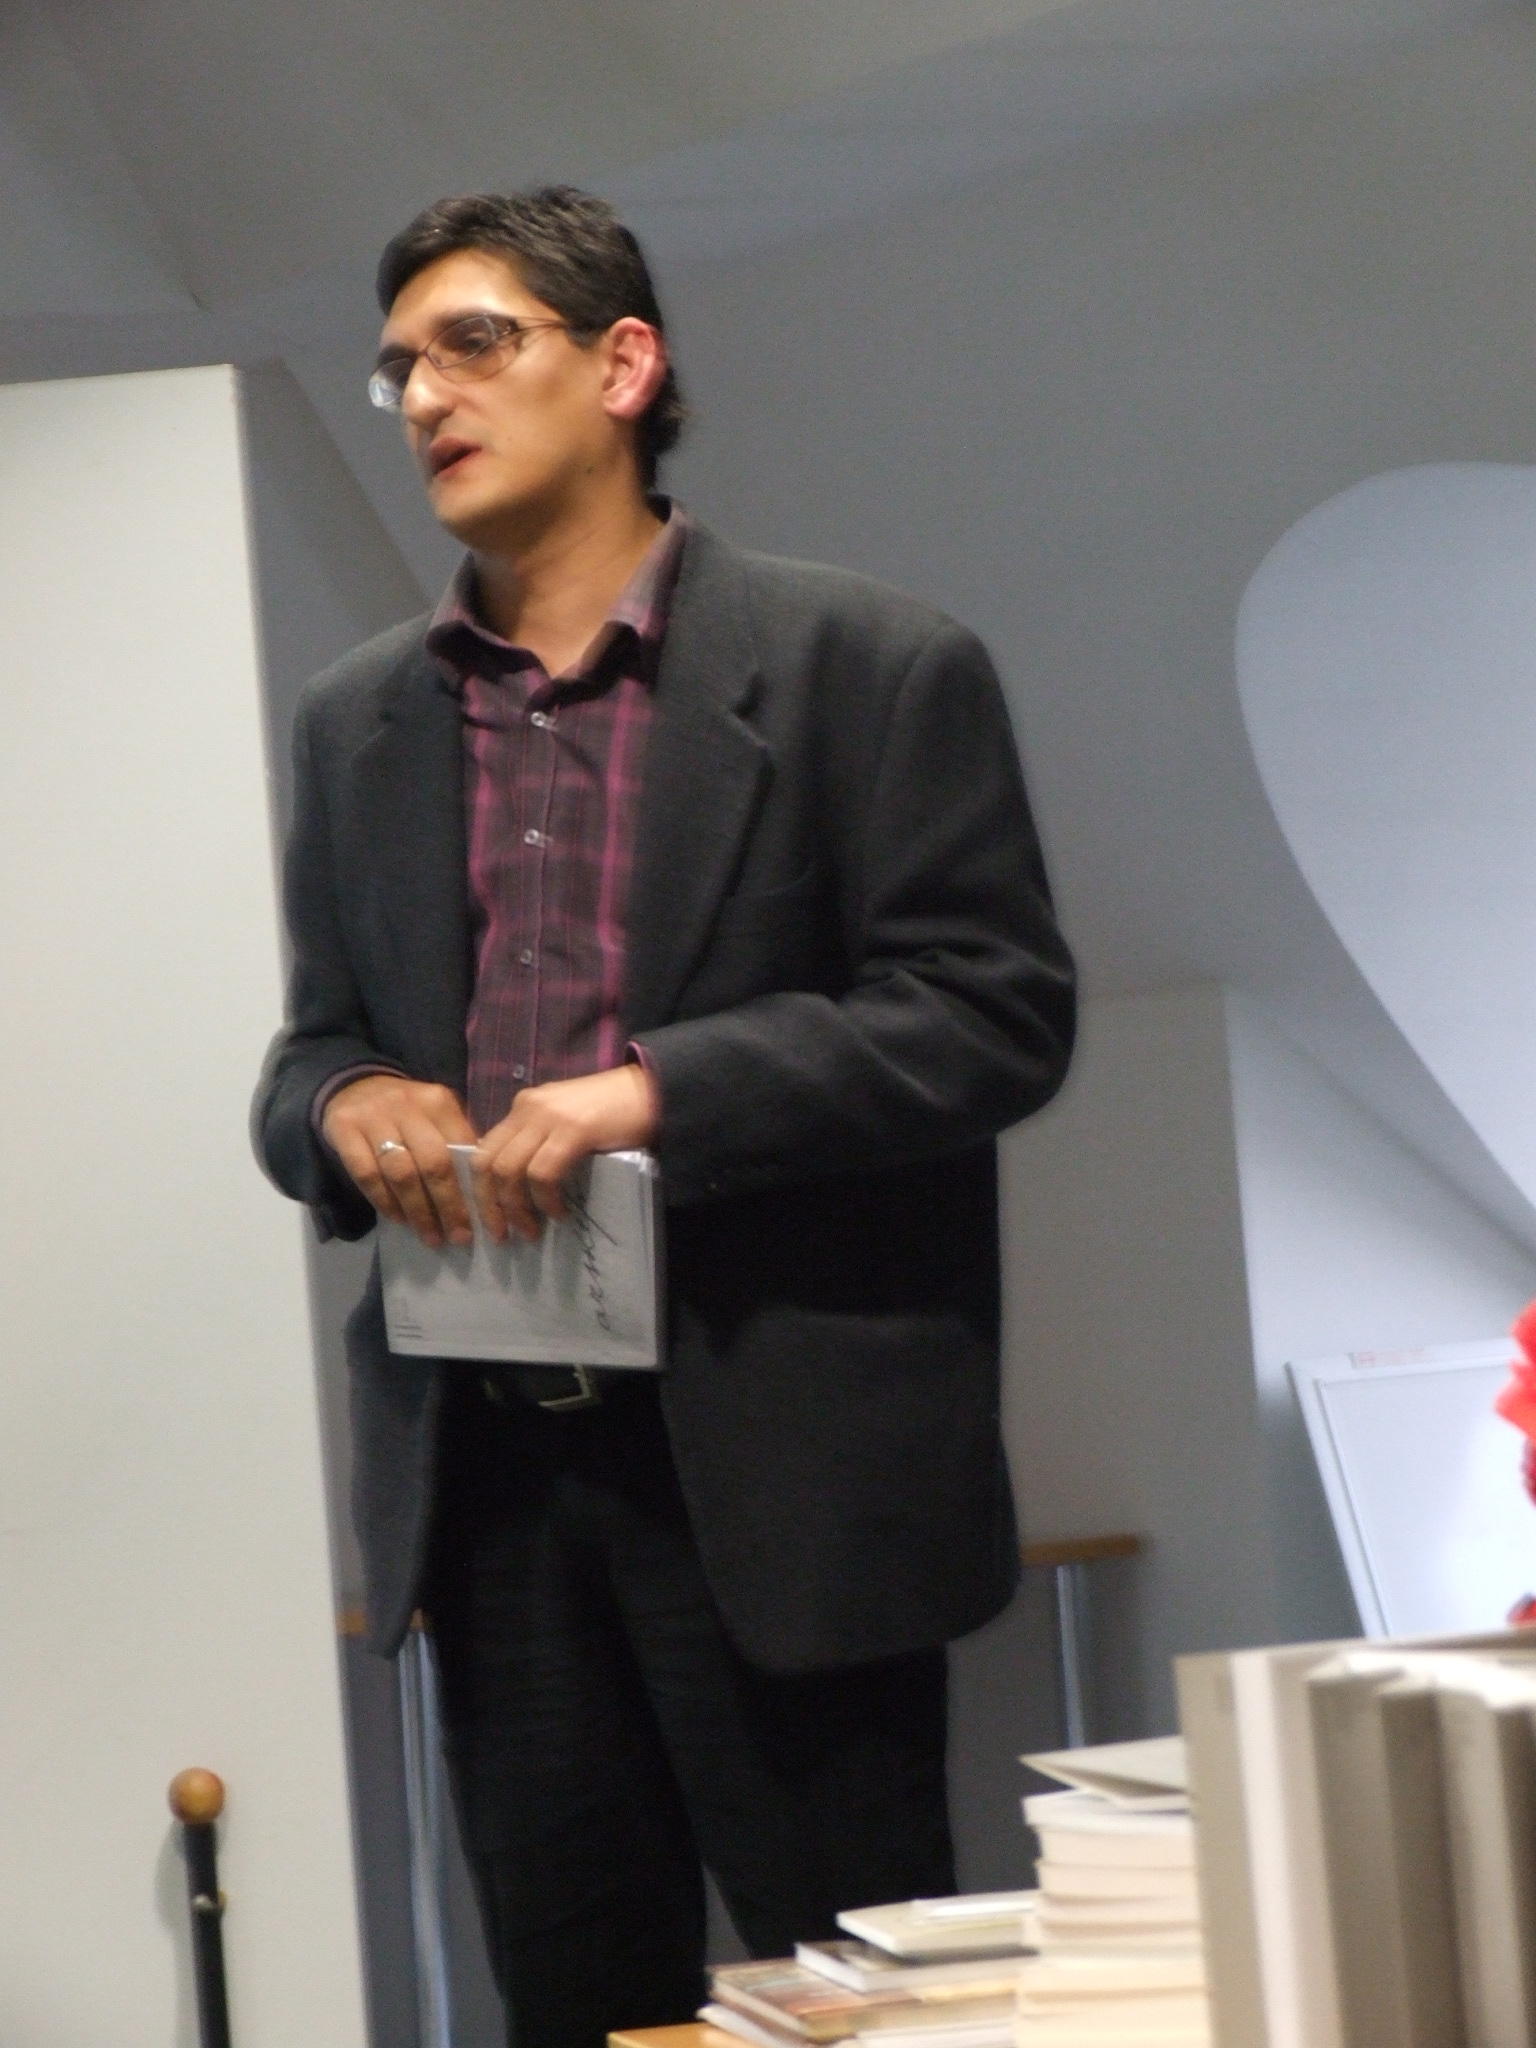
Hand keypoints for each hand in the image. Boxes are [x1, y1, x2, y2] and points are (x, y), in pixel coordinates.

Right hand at [322, 1074, 478, 1247]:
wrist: (354, 1087)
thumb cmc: (406, 1112)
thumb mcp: (435, 1115)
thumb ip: (456, 1142)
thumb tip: (482, 1189)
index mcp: (438, 1101)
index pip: (463, 1146)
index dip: (475, 1185)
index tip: (484, 1217)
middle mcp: (408, 1105)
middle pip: (434, 1162)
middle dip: (449, 1205)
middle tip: (460, 1236)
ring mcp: (374, 1116)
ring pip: (401, 1172)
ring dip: (418, 1211)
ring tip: (431, 1236)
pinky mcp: (344, 1129)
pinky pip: (367, 1174)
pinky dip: (385, 1202)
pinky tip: (399, 1219)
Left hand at [471, 1065, 657, 1243]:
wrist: (653, 1090)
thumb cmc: (614, 1111)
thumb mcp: (565, 1121)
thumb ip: (540, 1140)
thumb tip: (519, 1183)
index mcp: (523, 1107)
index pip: (483, 1150)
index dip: (481, 1190)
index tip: (492, 1218)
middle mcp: (528, 1108)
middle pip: (486, 1162)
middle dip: (490, 1204)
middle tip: (502, 1234)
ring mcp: (549, 1117)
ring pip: (508, 1170)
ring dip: (516, 1207)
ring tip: (532, 1230)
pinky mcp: (573, 1129)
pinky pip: (543, 1173)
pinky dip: (546, 1199)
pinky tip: (560, 1212)